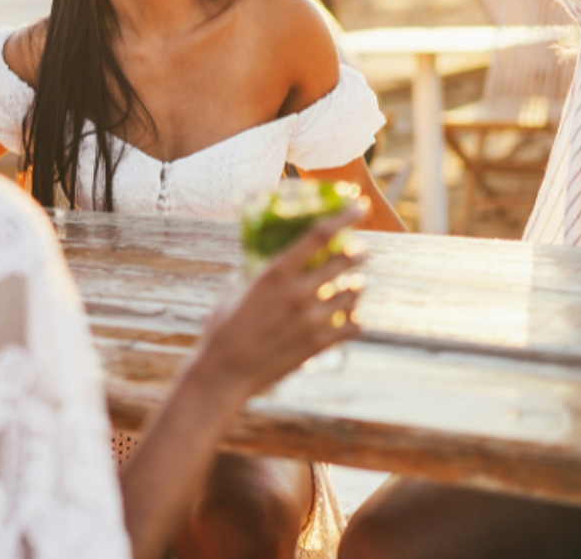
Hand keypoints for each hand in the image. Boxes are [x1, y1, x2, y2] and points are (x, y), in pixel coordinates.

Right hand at [195, 201, 366, 399]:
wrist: (224, 373)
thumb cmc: (222, 328)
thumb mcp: (234, 290)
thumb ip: (255, 272)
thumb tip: (262, 258)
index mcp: (275, 273)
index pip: (319, 236)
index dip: (343, 217)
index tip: (359, 206)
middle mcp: (298, 293)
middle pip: (345, 262)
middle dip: (356, 254)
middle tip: (356, 252)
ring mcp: (312, 320)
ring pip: (353, 294)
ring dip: (355, 287)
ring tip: (352, 286)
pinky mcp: (319, 344)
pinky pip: (353, 326)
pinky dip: (354, 319)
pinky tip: (350, 318)